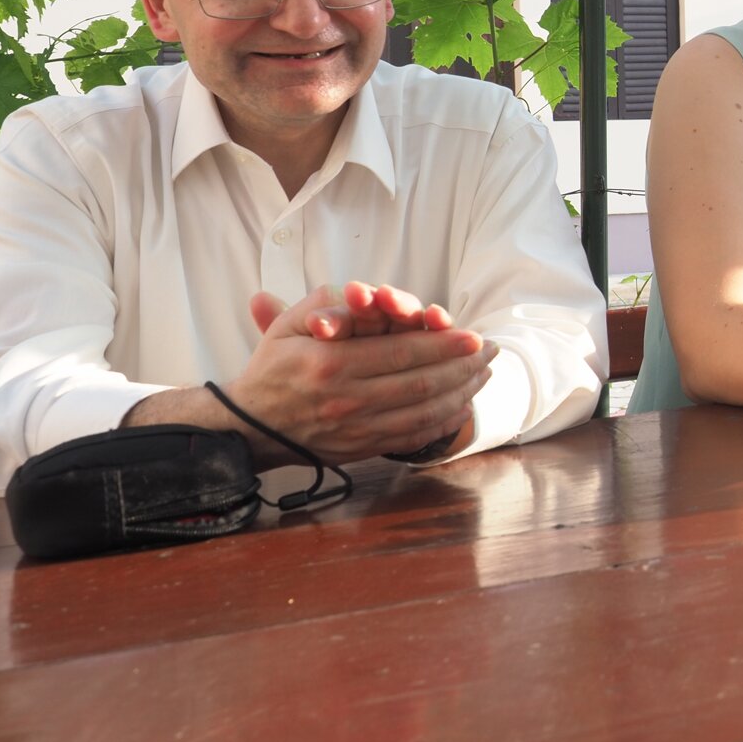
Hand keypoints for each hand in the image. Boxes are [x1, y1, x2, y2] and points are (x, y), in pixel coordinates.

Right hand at [225, 287, 495, 463]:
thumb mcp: (287, 327)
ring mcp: (355, 430)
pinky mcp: (361, 450)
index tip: (474, 336)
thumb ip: (324, 305)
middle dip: (464, 367)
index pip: (402, 353)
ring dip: (461, 393)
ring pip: (423, 413)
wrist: (250, 427)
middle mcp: (346, 400)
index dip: (444, 345)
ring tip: (485, 376)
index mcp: (330, 365)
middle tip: (492, 353)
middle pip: (421, 383)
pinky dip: (442, 424)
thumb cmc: (273, 369)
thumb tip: (362, 292)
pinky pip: (411, 437)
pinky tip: (462, 407)